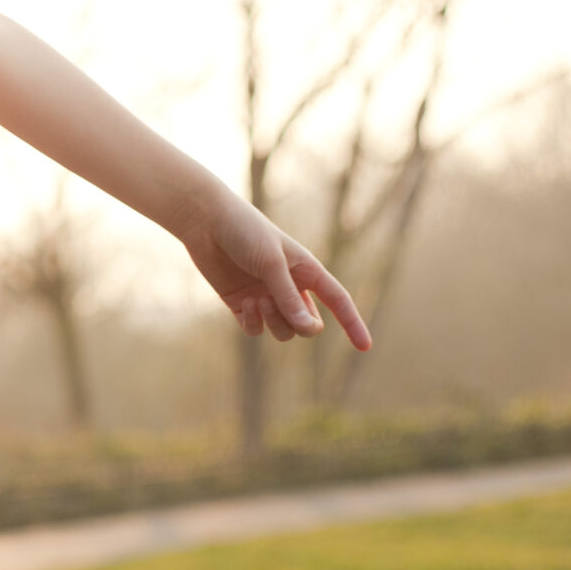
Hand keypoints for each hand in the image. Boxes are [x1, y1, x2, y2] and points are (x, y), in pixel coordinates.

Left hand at [180, 194, 372, 348]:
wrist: (205, 221)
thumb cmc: (244, 232)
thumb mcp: (271, 263)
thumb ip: (288, 296)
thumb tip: (308, 329)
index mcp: (306, 270)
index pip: (338, 301)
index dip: (353, 324)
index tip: (365, 348)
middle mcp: (289, 287)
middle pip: (308, 325)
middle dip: (299, 325)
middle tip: (275, 304)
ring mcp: (265, 297)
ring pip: (283, 331)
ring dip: (273, 321)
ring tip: (257, 299)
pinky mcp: (241, 304)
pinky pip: (256, 330)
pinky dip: (252, 323)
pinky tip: (244, 303)